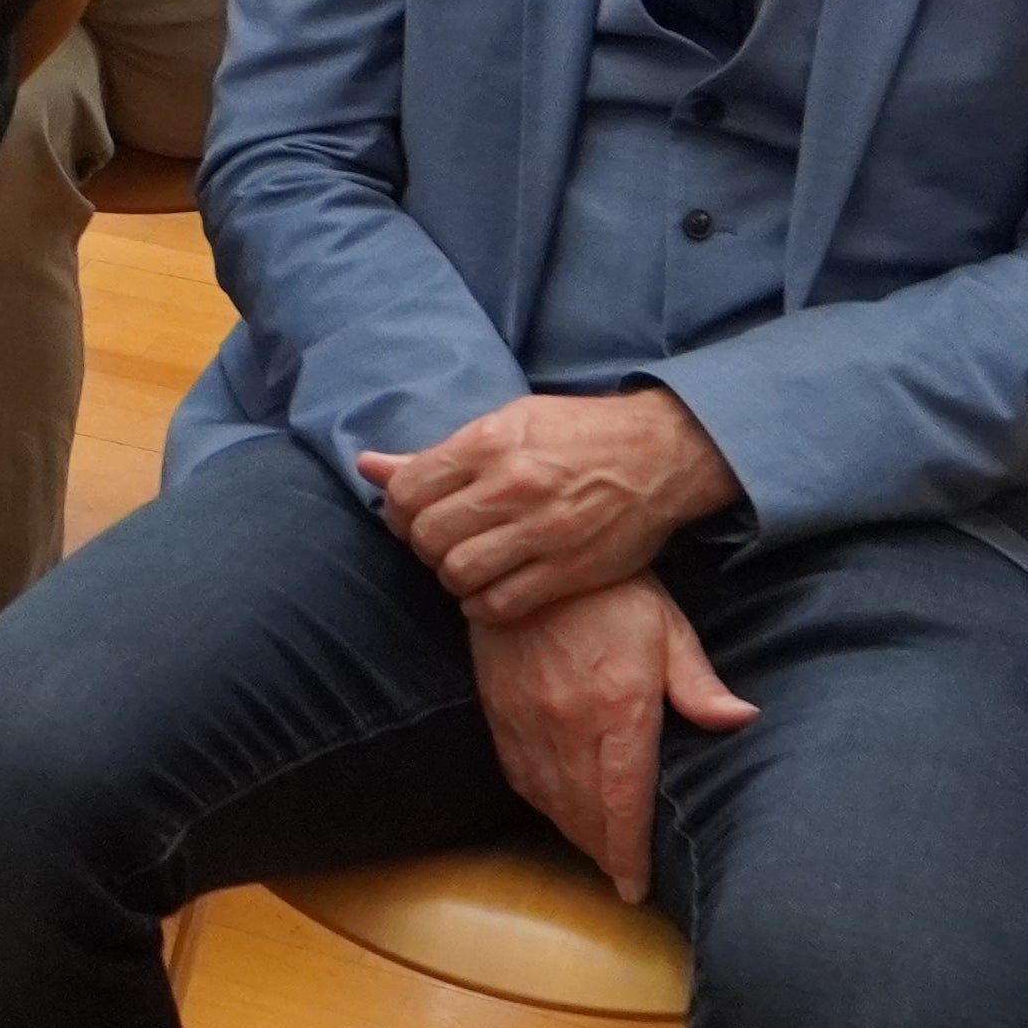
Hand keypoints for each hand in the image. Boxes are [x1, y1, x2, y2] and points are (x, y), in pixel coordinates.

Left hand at [362, 388, 740, 620]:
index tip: (409, 515)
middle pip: (427, 536)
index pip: (407, 491)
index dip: (396, 510)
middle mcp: (513, 487)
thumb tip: (367, 466)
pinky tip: (487, 590)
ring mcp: (543, 532)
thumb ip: (436, 453)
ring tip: (463, 563)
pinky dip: (480, 604)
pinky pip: (499, 604)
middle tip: (436, 542)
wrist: (660, 455)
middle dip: (420, 545)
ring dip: (449, 575)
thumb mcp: (505, 423)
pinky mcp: (571, 570)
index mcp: (489, 444)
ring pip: (457, 573)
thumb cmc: (575, 434)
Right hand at [471, 577, 754, 900]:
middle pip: (584, 810)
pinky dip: (538, 801)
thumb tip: (742, 720)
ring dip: (571, 831)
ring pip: (548, 797)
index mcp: (618, 708)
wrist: (528, 558)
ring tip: (594, 852)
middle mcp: (568, 722)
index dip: (628, 852)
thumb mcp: (668, 628)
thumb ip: (699, 684)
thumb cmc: (612, 592)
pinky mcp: (498, 707)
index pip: (623, 801)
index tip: (634, 886)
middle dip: (603, 851)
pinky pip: (517, 772)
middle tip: (619, 877)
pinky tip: (554, 809)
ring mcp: (527, 717)